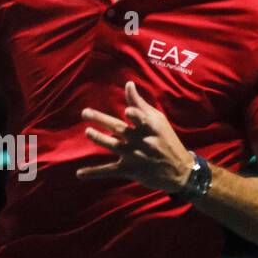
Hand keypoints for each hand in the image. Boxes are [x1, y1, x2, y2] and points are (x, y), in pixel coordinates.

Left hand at [76, 81, 193, 193]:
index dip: (134, 115)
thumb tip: (128, 84)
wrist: (179, 171)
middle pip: (118, 128)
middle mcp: (140, 140)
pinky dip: (94, 173)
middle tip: (85, 113)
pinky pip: (109, 171)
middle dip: (101, 120)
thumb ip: (140, 103)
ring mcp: (133, 155)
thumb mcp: (157, 120)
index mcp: (148, 126)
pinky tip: (79, 174)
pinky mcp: (129, 170)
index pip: (140, 118)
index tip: (127, 111)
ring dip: (99, 139)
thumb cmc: (166, 140)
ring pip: (112, 146)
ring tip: (88, 132)